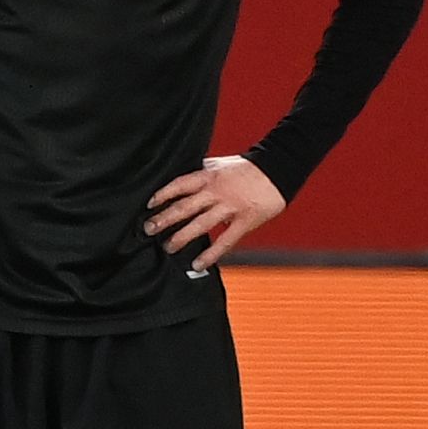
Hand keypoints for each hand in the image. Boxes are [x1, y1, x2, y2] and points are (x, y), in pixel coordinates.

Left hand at [146, 156, 285, 271]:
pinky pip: (224, 241)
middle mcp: (216, 191)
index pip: (180, 184)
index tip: (149, 205)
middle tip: (149, 229)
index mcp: (209, 175)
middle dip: (164, 219)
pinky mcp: (244, 221)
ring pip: (200, 224)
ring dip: (181, 237)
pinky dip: (210, 254)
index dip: (163, 194)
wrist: (278, 169)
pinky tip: (197, 264)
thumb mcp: (220, 164)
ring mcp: (230, 207)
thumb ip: (202, 174)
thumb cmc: (248, 167)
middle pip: (185, 206)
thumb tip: (183, 182)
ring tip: (168, 246)